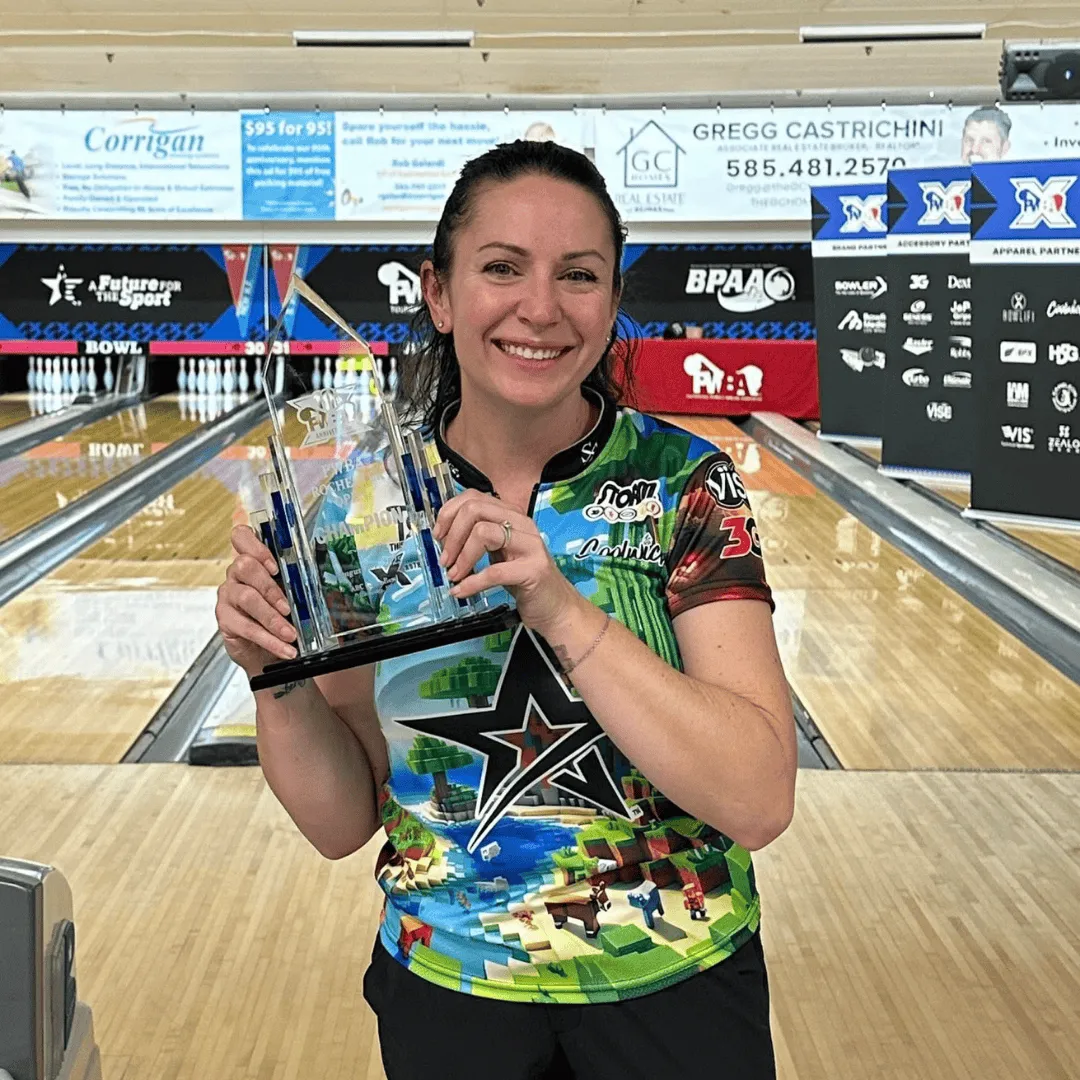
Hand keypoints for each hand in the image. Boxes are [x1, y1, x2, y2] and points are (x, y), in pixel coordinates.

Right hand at [215, 525, 298, 674]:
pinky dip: (269, 639)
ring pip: (246, 598)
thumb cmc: (281, 615)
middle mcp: (236, 574)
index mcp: (253, 560)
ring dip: (272, 618)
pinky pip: (245, 626)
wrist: (265, 649)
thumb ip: (298, 582)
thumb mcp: (292, 594)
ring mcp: (228, 595)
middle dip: (270, 587)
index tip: (274, 565)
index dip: (256, 546)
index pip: (241, 537)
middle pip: (244, 566)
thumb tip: (326, 578)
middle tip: (288, 607)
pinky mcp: (225, 619)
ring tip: (290, 633)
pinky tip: (283, 647)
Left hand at [433, 490, 583, 635]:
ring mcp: (530, 545)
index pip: (474, 497)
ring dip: (461, 557)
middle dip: (452, 535)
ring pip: (483, 533)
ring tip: (454, 575)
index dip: (449, 513)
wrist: (555, 606)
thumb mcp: (500, 552)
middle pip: (475, 510)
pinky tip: (462, 591)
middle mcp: (522, 524)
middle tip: (445, 559)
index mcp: (512, 516)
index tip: (438, 535)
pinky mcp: (533, 570)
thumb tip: (444, 536)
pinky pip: (493, 571)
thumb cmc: (524, 580)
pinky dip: (471, 583)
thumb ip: (479, 539)